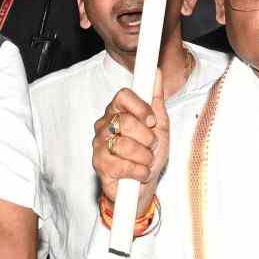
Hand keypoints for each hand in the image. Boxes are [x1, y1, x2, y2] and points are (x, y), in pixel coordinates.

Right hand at [93, 82, 168, 207]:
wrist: (145, 186)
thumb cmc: (150, 153)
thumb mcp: (159, 126)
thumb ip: (156, 100)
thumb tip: (155, 73)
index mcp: (117, 111)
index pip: (123, 96)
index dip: (140, 107)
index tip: (151, 121)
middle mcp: (104, 125)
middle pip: (127, 121)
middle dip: (147, 139)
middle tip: (150, 147)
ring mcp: (99, 145)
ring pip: (126, 145)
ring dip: (145, 157)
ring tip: (144, 162)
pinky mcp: (99, 166)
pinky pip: (123, 165)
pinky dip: (139, 171)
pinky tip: (138, 173)